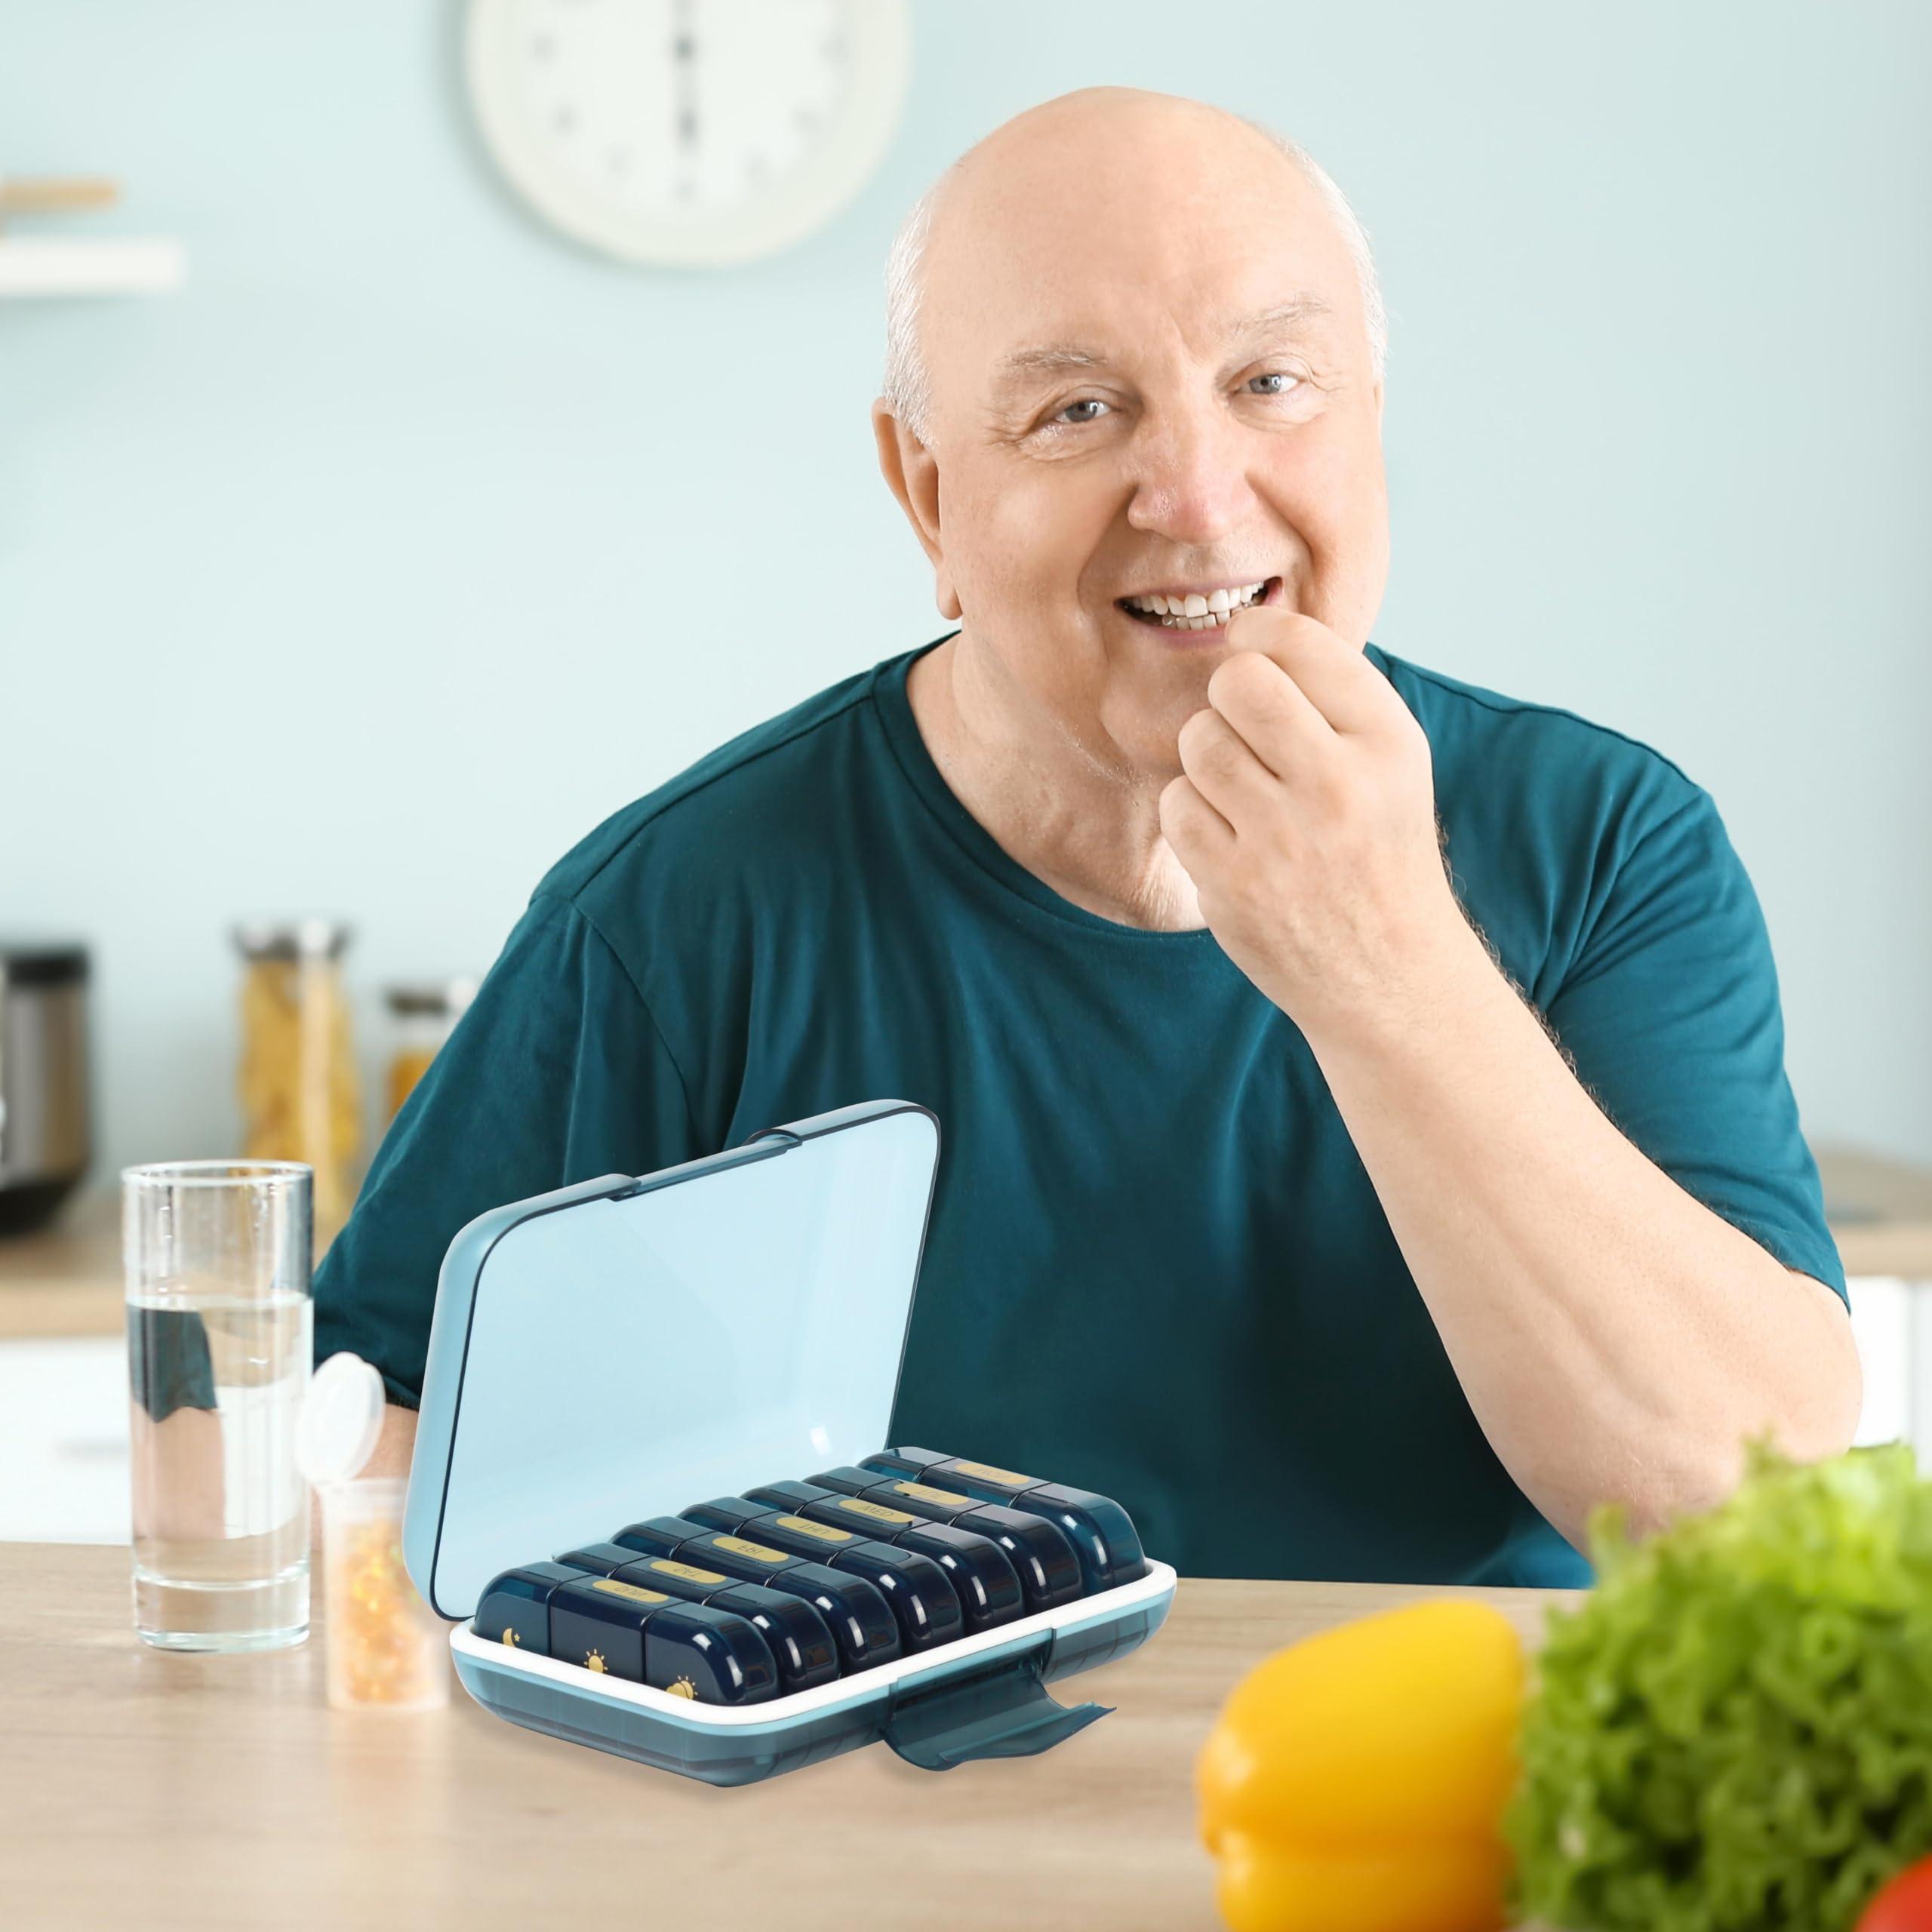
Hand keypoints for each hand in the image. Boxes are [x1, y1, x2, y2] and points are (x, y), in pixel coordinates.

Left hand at [1158, 609, 1470, 1036]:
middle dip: (1227, 695)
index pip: (1301, 645)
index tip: (1244, 642)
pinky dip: (1191, 815)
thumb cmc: (1376, 849)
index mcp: (1388, 741)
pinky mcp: (1235, 884)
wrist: (1389, 974)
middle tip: (1242, 724)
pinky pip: (1177, 806)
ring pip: (1199, 742)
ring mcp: (1284, 838)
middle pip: (1238, 684)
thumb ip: (1332, 697)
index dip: (1256, 632)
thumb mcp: (1391, 763)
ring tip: (1242, 790)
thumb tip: (1246, 630)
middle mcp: (1340, 784)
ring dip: (1207, 758)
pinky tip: (1228, 836)